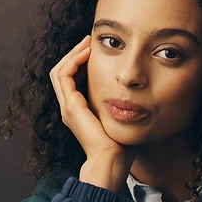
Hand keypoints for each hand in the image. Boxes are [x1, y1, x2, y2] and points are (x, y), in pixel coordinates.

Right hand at [49, 35, 137, 172]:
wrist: (112, 161)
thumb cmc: (121, 147)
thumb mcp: (122, 120)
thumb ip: (124, 108)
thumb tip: (141, 98)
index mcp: (79, 112)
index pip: (73, 80)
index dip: (82, 63)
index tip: (97, 50)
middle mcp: (69, 108)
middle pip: (63, 72)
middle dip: (76, 54)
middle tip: (90, 40)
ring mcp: (68, 107)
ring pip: (60, 70)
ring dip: (73, 54)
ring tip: (88, 42)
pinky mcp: (71, 106)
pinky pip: (64, 74)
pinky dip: (74, 61)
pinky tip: (87, 53)